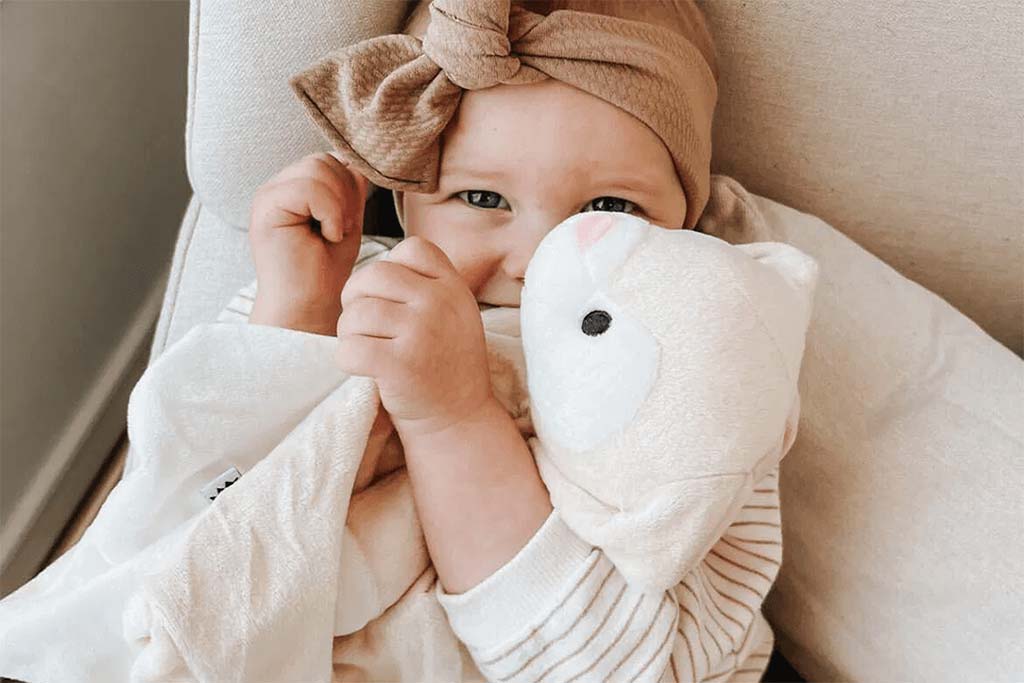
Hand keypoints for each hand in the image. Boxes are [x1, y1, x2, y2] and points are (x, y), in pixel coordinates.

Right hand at [248, 151, 368, 334]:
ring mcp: (268, 195)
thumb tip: (356, 160)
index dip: (350, 187)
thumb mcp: (346, 220)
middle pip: (325, 159)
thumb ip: (348, 189)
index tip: (347, 224)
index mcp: (293, 188)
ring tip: (333, 235)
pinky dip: (330, 212)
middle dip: (346, 195)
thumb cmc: (326, 273)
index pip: (331, 160)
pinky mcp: (265, 208)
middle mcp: (277, 187)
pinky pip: (309, 187)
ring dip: (339, 205)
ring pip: (318, 167)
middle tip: (340, 231)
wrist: (308, 307)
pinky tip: (326, 237)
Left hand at [335, 236, 493, 438]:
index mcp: (453, 287)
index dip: (390, 269)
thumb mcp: (455, 313)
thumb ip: (427, 284)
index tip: (391, 299)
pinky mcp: (400, 365)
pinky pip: (349, 348)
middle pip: (373, 276)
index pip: (410, 249)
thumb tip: (373, 270)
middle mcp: (439, 303)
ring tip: (365, 348)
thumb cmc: (445, 363)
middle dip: (356, 299)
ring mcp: (421, 332)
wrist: (459, 419)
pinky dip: (346, 359)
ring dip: (349, 333)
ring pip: (356, 313)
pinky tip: (362, 368)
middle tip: (364, 325)